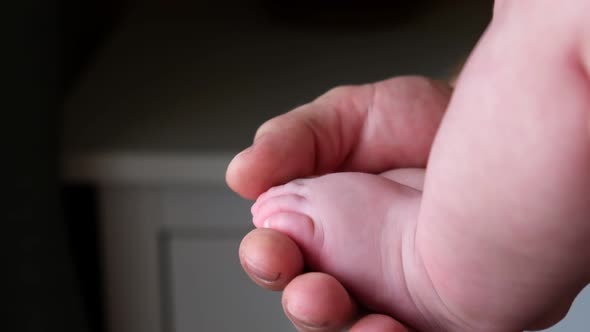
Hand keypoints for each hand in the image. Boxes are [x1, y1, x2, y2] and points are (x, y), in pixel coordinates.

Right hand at [228, 76, 451, 330]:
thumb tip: (241, 175)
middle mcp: (351, 267)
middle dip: (308, 306)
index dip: (268, 259)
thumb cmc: (414, 123)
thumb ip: (291, 142)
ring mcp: (396, 294)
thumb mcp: (343, 117)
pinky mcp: (443, 312)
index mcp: (315, 227)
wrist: (487, 124)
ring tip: (365, 322)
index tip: (270, 248)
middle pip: (313, 306)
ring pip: (359, 329)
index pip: (279, 256)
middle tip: (312, 293)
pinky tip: (395, 327)